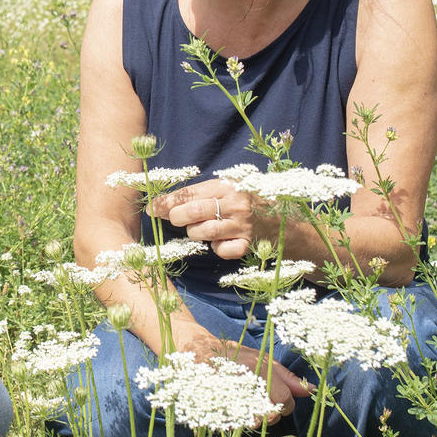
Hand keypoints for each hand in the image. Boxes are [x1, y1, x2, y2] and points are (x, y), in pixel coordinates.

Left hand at [149, 181, 265, 261]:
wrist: (284, 224)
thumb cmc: (248, 205)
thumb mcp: (228, 191)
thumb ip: (202, 195)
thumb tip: (164, 205)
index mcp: (227, 186)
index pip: (190, 193)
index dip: (167, 201)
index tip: (152, 208)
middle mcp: (235, 203)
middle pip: (193, 211)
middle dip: (177, 217)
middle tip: (175, 220)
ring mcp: (242, 225)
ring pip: (203, 232)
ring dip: (195, 233)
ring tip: (200, 230)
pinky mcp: (248, 244)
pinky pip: (222, 251)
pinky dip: (217, 249)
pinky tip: (221, 243)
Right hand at [187, 330, 313, 413]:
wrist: (197, 349)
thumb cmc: (235, 354)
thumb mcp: (263, 360)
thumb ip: (288, 377)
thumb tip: (313, 391)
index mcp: (258, 368)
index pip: (284, 400)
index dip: (285, 405)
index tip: (277, 400)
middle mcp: (244, 382)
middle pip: (270, 415)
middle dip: (270, 414)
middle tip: (261, 403)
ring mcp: (227, 395)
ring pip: (253, 423)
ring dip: (254, 418)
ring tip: (247, 406)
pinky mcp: (213, 405)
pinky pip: (234, 423)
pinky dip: (237, 420)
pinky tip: (234, 409)